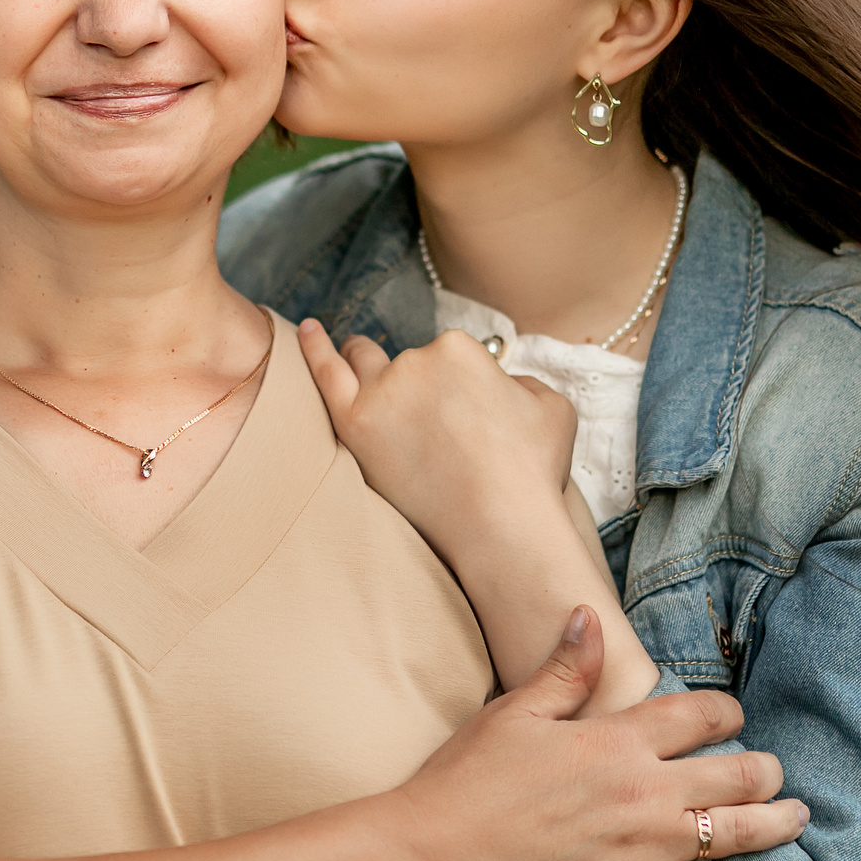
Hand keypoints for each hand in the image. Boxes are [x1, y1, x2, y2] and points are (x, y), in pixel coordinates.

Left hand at [299, 321, 575, 562]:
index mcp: (462, 348)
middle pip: (407, 362)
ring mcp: (382, 391)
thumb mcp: (552, 407)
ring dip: (365, 363)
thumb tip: (499, 384)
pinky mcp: (354, 424)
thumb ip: (520, 382)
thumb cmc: (531, 474)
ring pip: (364, 362)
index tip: (466, 422)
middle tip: (425, 419)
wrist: (503, 529)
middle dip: (417, 384)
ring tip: (370, 382)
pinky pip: (325, 373)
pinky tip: (307, 330)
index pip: (447, 357)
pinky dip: (314, 348)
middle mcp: (418, 359)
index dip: (457, 390)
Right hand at [400, 607, 805, 860]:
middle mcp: (644, 789)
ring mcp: (646, 847)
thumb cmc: (470, 778)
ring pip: (737, 832)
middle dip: (765, 768)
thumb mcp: (517, 710)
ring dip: (778, 821)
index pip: (698, 714)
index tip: (732, 716)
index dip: (726, 712)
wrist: (439, 853)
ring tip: (798, 814)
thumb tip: (590, 614)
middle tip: (774, 770)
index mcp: (617, 738)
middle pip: (735, 772)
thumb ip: (568, 668)